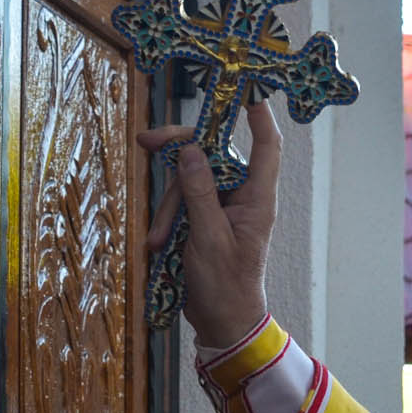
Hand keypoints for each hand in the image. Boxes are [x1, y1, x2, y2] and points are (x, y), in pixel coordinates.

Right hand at [137, 99, 280, 346]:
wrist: (222, 324)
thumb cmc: (226, 286)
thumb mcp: (208, 238)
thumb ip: (199, 192)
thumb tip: (193, 150)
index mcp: (257, 198)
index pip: (266, 145)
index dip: (259, 115)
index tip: (245, 88)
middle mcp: (242, 197)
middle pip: (212, 155)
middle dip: (179, 153)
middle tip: (145, 142)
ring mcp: (221, 207)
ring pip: (189, 181)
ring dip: (167, 207)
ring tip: (158, 240)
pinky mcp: (203, 220)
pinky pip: (181, 203)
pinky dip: (166, 219)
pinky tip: (158, 244)